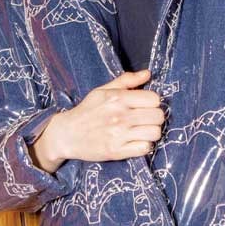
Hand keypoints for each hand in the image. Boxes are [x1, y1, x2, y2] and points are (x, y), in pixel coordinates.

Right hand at [32, 68, 164, 166]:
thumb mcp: (102, 91)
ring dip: (151, 132)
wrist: (66, 134)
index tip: (145, 106)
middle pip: (158, 116)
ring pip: (155, 133)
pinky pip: (145, 148)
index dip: (152, 103)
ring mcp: (119, 134)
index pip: (154, 99)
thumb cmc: (86, 111)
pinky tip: (136, 142)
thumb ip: (126, 81)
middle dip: (154, 117)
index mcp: (117, 98)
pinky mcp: (116, 151)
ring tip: (142, 131)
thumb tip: (148, 74)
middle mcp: (120, 116)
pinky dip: (144, 145)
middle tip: (145, 120)